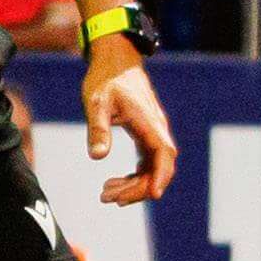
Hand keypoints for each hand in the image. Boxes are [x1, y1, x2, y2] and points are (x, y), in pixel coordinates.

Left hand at [87, 44, 179, 203]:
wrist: (116, 62)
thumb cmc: (105, 80)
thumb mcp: (96, 102)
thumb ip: (98, 129)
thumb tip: (97, 157)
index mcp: (149, 122)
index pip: (164, 153)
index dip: (162, 175)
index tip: (154, 194)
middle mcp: (156, 130)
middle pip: (159, 167)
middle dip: (138, 188)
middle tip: (106, 197)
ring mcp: (153, 134)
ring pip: (153, 168)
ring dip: (134, 185)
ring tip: (105, 194)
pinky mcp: (146, 136)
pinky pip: (147, 163)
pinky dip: (134, 177)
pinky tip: (114, 183)